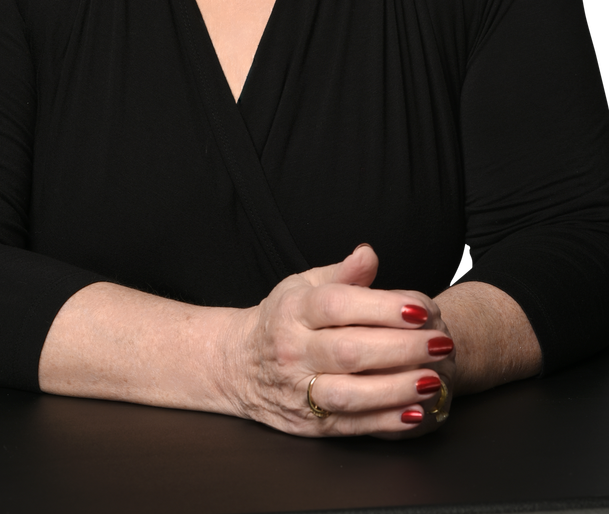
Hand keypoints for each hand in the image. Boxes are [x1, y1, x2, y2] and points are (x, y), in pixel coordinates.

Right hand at [221, 244, 454, 437]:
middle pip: (349, 350)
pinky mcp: (309, 424)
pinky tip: (416, 411)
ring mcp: (298, 390)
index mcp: (293, 310)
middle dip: (401, 348)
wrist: (237, 365)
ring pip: (350, 394)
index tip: (420, 308)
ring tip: (434, 378)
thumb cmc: (283, 318)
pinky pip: (351, 425)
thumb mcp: (303, 285)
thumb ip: (342, 273)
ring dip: (396, 388)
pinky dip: (385, 421)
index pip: (338, 306)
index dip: (381, 307)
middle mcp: (292, 350)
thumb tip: (369, 254)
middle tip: (441, 342)